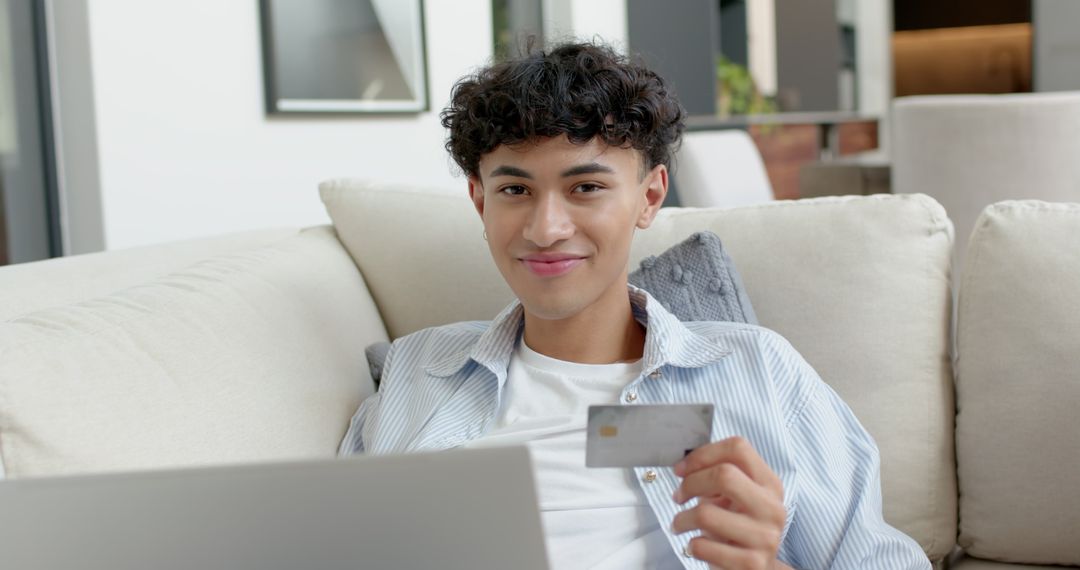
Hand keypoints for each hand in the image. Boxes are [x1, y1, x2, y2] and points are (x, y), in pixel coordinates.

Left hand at [671, 436, 787, 569]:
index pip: (738, 449)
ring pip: (706, 514)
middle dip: (690, 483)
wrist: (755, 569)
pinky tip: (695, 546)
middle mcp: (772, 508)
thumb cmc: (736, 528)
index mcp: (770, 484)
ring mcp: (765, 537)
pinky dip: (691, 545)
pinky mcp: (751, 564)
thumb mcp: (734, 498)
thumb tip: (685, 465)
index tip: (682, 469)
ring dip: (682, 519)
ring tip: (680, 524)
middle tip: (679, 496)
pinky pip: (703, 546)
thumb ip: (718, 476)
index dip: (703, 454)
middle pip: (724, 475)